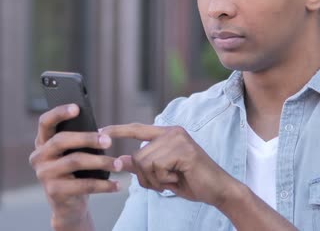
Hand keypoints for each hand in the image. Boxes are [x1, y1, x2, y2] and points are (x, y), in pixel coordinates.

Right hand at [29, 104, 123, 228]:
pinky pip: (83, 185)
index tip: (77, 108)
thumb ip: (80, 141)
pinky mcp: (54, 191)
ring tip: (119, 164)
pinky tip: (117, 185)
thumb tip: (102, 132)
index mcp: (43, 142)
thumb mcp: (74, 154)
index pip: (45, 122)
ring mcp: (44, 174)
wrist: (69, 205)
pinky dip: (103, 185)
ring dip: (101, 161)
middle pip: (62, 140)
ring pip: (75, 161)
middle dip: (87, 138)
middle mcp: (39, 157)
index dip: (59, 113)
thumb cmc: (76, 173)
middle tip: (109, 141)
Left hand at [101, 124, 240, 207]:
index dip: (118, 131)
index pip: (137, 129)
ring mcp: (178, 139)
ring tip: (173, 179)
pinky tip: (178, 178)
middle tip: (164, 181)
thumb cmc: (190, 181)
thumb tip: (118, 161)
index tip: (101, 132)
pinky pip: (157, 167)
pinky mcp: (183, 150)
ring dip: (155, 179)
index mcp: (167, 134)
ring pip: (145, 162)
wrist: (218, 189)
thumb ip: (141, 166)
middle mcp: (172, 132)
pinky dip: (164, 179)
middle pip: (137, 155)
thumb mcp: (161, 174)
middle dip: (146, 176)